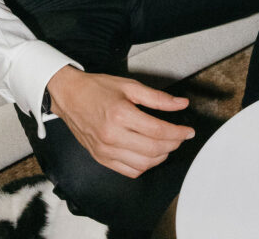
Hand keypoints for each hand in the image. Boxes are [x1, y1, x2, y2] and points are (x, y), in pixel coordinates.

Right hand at [47, 67, 193, 177]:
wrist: (69, 96)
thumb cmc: (98, 88)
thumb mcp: (129, 86)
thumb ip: (157, 98)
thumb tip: (181, 104)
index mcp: (121, 114)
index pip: (158, 131)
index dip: (178, 132)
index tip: (189, 131)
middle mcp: (112, 136)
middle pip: (154, 150)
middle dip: (174, 144)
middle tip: (181, 136)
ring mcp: (106, 150)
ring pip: (144, 164)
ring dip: (161, 156)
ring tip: (167, 144)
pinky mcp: (101, 158)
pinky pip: (129, 171)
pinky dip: (145, 166)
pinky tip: (149, 154)